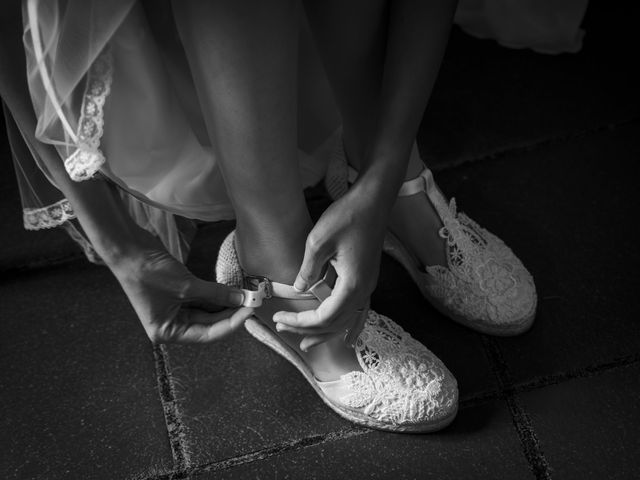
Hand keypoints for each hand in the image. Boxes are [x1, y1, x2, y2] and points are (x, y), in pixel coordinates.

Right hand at [110, 243, 253, 343]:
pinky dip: (216, 295)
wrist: (126, 247)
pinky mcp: (177, 295)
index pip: (207, 335)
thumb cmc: (149, 271)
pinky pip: (202, 300)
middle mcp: (170, 326)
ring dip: (225, 304)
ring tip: (245, 296)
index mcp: (167, 332)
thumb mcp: (186, 285)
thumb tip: (241, 298)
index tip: (249, 311)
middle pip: (208, 325)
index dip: (231, 324)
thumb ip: (216, 294)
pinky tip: (231, 291)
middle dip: (230, 313)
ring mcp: (174, 310)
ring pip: (207, 312)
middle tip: (251, 301)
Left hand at [273, 186, 388, 349]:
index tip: (280, 317)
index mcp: (353, 285)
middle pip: (335, 323)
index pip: (324, 317)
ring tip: (304, 342)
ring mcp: (368, 286)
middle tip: (282, 328)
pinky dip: (345, 324)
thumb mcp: (317, 242)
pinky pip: (356, 311)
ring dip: (324, 332)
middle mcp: (364, 290)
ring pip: (346, 320)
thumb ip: (308, 270)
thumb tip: (299, 290)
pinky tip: (342, 335)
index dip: (301, 322)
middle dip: (307, 330)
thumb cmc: (346, 217)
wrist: (372, 201)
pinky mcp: (366, 279)